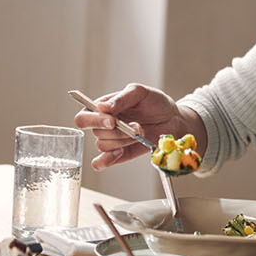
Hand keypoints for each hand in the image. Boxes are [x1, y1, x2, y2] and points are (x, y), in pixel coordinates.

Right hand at [72, 83, 201, 170]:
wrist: (172, 119)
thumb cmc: (155, 102)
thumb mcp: (140, 92)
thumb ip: (121, 98)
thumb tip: (101, 107)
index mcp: (103, 108)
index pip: (84, 117)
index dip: (94, 120)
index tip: (112, 121)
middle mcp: (104, 125)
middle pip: (96, 133)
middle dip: (118, 131)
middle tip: (136, 126)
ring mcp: (111, 140)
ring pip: (104, 146)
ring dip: (124, 140)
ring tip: (140, 132)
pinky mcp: (119, 154)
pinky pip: (101, 163)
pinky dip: (106, 161)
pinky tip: (119, 153)